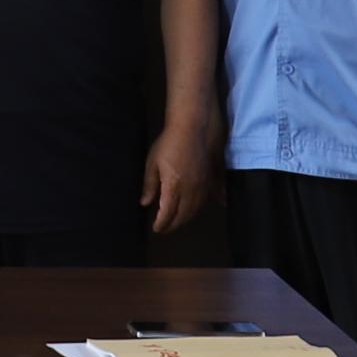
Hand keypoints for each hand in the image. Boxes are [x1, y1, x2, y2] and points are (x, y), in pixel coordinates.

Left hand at [139, 120, 216, 235]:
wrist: (192, 127)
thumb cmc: (168, 143)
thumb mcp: (153, 163)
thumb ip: (150, 185)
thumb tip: (145, 203)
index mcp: (174, 188)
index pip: (168, 214)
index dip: (162, 224)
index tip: (156, 229)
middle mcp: (190, 191)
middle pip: (183, 216)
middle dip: (173, 224)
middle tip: (165, 228)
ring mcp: (203, 186)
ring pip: (196, 210)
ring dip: (186, 219)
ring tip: (178, 221)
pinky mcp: (211, 179)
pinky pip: (207, 200)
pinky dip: (200, 208)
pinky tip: (197, 210)